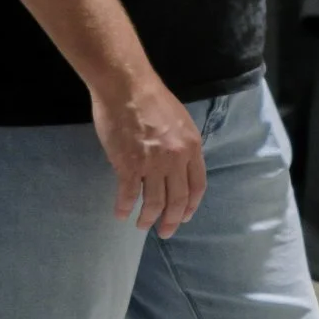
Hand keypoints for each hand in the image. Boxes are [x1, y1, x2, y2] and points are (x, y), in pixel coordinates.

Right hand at [93, 74, 207, 238]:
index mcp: (192, 147)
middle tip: (166, 232)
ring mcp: (152, 164)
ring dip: (148, 218)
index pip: (197, 186)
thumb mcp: (180, 121)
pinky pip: (128, 194)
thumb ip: (182, 144)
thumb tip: (179, 164)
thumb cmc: (152, 98)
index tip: (185, 216)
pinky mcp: (128, 165)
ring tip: (143, 226)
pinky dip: (124, 207)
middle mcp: (176, 159)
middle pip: (178, 199)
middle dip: (172, 220)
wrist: (126, 86)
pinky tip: (121, 214)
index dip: (191, 205)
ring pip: (154, 201)